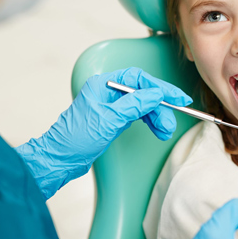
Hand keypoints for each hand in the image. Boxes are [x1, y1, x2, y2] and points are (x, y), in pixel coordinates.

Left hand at [16, 67, 191, 198]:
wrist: (60, 159)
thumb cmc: (75, 139)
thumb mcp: (108, 120)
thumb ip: (133, 105)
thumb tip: (155, 94)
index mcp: (103, 84)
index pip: (138, 78)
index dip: (160, 87)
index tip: (177, 97)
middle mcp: (108, 92)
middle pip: (143, 92)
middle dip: (160, 107)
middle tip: (171, 121)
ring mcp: (111, 106)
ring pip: (142, 105)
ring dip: (157, 117)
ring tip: (166, 130)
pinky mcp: (114, 119)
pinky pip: (138, 116)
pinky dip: (149, 122)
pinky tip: (158, 129)